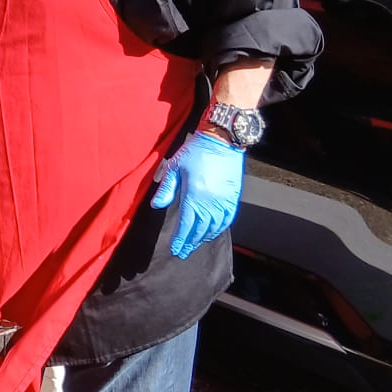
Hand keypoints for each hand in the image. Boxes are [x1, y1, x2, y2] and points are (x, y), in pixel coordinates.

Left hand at [151, 132, 245, 259]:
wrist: (222, 140)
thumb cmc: (196, 151)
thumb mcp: (176, 167)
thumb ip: (167, 188)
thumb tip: (157, 206)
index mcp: (195, 194)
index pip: (187, 224)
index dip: (181, 239)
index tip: (175, 249)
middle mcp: (211, 201)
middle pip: (200, 229)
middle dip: (191, 242)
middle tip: (183, 252)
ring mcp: (225, 200)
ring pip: (215, 226)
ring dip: (204, 238)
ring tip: (195, 244)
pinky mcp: (234, 197)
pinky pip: (227, 219)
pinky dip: (219, 229)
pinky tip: (213, 232)